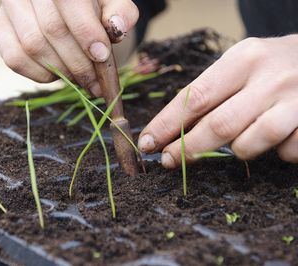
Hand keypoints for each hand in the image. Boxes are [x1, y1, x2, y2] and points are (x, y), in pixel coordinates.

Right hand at [0, 0, 138, 96]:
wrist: (67, 9)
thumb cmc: (93, 7)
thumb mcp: (112, 4)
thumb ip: (120, 12)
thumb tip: (116, 27)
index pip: (70, 3)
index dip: (86, 32)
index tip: (101, 56)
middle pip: (52, 29)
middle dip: (78, 62)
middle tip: (94, 82)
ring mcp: (10, 6)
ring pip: (33, 46)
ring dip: (61, 71)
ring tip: (79, 79)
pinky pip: (15, 59)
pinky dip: (39, 74)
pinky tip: (56, 74)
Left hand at [138, 35, 297, 167]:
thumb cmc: (269, 67)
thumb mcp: (239, 66)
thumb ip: (210, 94)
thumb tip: (171, 131)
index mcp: (243, 59)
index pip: (195, 97)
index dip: (166, 125)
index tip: (147, 143)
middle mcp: (270, 78)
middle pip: (218, 125)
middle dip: (187, 148)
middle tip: (168, 160)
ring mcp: (296, 102)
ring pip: (248, 144)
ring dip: (237, 150)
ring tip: (242, 138)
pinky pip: (284, 153)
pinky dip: (275, 152)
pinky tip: (278, 137)